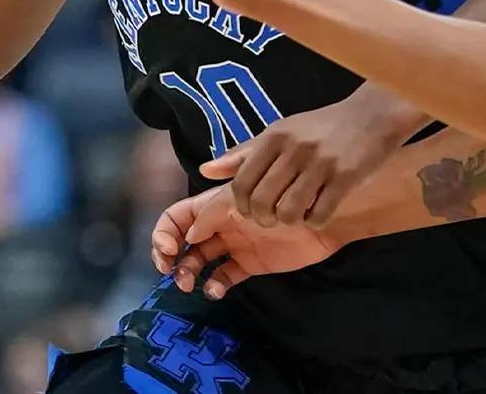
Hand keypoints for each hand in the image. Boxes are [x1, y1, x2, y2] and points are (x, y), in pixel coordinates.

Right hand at [149, 186, 346, 298]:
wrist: (321, 213)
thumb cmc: (284, 195)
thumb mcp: (243, 194)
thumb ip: (213, 212)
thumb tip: (189, 235)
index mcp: (213, 204)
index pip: (176, 217)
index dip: (164, 233)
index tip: (167, 250)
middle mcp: (219, 225)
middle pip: (181, 241)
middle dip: (169, 257)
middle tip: (171, 272)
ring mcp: (234, 245)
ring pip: (198, 261)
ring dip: (187, 273)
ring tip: (189, 284)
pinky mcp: (249, 265)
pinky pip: (223, 277)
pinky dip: (214, 286)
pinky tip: (216, 290)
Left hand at [200, 91, 416, 227]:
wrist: (373, 116)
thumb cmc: (321, 127)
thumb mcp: (280, 132)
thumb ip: (243, 153)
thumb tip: (205, 171)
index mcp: (274, 137)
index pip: (242, 183)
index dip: (241, 205)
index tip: (248, 212)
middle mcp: (294, 149)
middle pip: (262, 201)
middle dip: (263, 219)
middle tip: (272, 219)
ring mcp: (320, 164)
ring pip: (289, 212)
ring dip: (289, 221)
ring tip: (296, 215)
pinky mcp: (345, 177)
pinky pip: (319, 214)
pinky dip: (315, 221)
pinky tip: (319, 213)